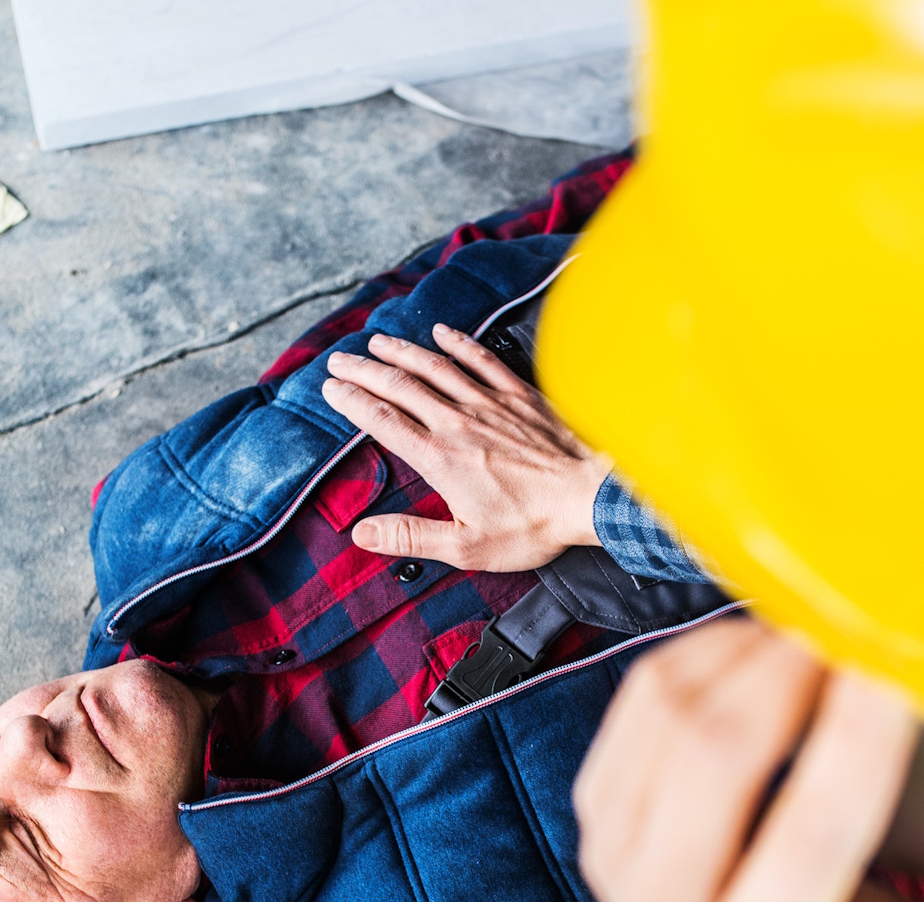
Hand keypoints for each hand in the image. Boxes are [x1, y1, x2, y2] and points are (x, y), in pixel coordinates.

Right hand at [321, 324, 612, 571]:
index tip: (331, 389)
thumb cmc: (533, 526)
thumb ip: (411, 537)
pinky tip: (442, 332)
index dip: (352, 402)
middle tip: (339, 361)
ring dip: (402, 351)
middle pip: (401, 387)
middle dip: (364, 371)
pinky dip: (458, 343)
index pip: (383, 422)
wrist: (591, 496)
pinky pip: (482, 360)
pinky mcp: (519, 395)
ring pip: (436, 367)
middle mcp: (458, 422)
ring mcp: (489, 404)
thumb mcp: (466, 547)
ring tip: (377, 341)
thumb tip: (362, 533)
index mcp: (440, 459)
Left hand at [575, 618, 923, 901]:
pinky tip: (768, 649)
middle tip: (861, 622)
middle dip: (795, 671)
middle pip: (718, 755)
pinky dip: (709, 653)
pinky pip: (643, 696)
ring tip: (824, 630)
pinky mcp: (593, 801)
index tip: (905, 665)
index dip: (859, 740)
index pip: (810, 835)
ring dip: (753, 651)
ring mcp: (611, 854)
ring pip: (671, 711)